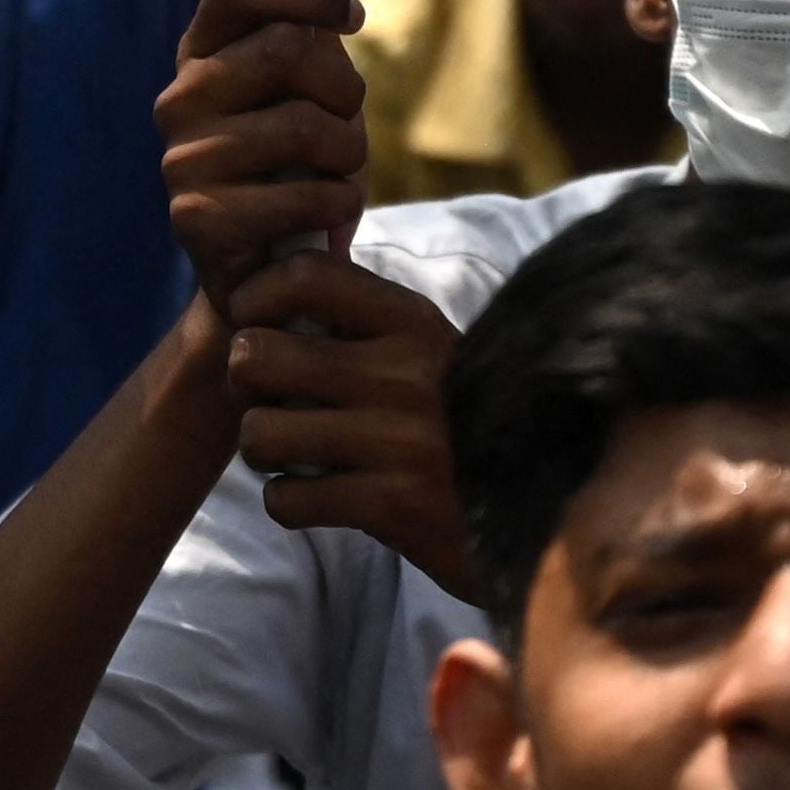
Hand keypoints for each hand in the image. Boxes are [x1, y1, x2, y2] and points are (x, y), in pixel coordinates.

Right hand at [156, 0, 365, 311]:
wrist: (268, 280)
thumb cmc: (295, 171)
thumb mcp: (309, 86)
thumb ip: (304, 10)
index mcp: (203, 50)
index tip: (351, 15)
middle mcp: (180, 95)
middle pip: (290, 48)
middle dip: (345, 89)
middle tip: (344, 125)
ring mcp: (182, 157)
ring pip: (307, 125)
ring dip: (350, 158)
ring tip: (336, 179)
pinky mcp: (196, 219)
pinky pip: (305, 195)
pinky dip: (336, 208)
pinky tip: (319, 221)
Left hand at [222, 251, 476, 603]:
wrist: (543, 515)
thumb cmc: (459, 425)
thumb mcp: (428, 353)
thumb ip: (362, 319)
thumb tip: (272, 276)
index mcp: (413, 321)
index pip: (301, 275)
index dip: (256, 298)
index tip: (257, 325)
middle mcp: (405, 373)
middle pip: (256, 354)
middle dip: (246, 385)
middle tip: (269, 400)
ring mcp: (399, 441)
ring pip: (261, 432)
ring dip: (265, 451)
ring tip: (293, 454)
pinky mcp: (394, 507)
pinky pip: (287, 499)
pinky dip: (290, 502)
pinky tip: (318, 497)